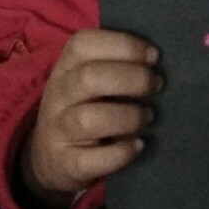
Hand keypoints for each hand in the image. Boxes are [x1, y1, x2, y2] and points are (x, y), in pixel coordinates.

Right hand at [20, 29, 160, 206]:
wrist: (49, 157)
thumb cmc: (83, 108)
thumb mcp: (89, 81)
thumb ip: (115, 64)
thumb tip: (159, 56)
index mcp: (65, 68)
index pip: (82, 44)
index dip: (123, 45)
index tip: (154, 56)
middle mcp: (57, 96)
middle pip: (89, 78)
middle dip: (132, 79)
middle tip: (157, 86)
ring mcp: (58, 131)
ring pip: (87, 119)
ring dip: (128, 116)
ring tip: (148, 117)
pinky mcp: (65, 164)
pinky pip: (90, 160)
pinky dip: (121, 153)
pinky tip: (138, 145)